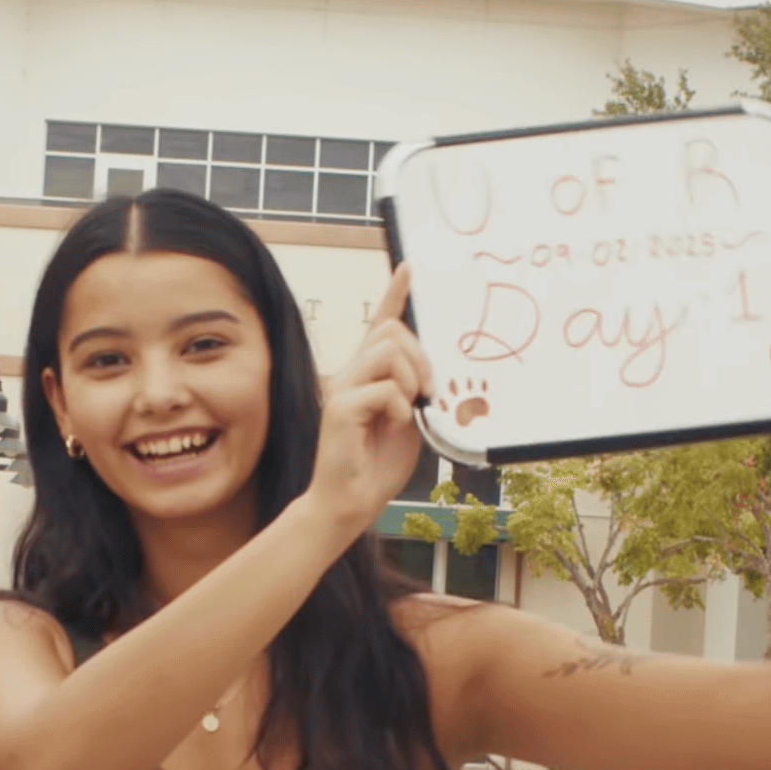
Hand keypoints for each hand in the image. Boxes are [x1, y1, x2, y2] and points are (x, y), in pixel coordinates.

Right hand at [303, 266, 433, 538]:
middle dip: (420, 357)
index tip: (409, 267)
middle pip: (392, 332)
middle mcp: (350, 373)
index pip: (381, 323)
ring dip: (411, 381)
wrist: (350, 502)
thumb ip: (415, 390)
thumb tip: (429, 372)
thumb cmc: (378, 464)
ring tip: (407, 411)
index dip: (395, 293)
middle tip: (427, 392)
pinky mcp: (341, 407)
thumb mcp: (408, 419)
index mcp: (367, 374)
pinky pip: (385, 388)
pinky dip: (399, 407)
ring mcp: (342, 387)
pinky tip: (393, 426)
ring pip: (389, 352)